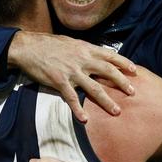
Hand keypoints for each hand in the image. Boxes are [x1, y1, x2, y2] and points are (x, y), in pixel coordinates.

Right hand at [8, 31, 135, 121]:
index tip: (135, 70)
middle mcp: (81, 59)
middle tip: (132, 92)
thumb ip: (82, 49)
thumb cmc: (47, 44)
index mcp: (84, 48)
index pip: (110, 55)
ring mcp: (71, 71)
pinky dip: (79, 110)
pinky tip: (84, 119)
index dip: (123, 63)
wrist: (27, 47)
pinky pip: (72, 98)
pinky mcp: (59, 82)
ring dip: (107, 100)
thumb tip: (93, 54)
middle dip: (122, 82)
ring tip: (116, 111)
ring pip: (94, 88)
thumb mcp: (69, 42)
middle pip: (107, 72)